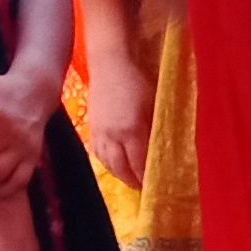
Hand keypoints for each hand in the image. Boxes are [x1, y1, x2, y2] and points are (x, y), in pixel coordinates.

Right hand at [81, 48, 152, 187]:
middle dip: (132, 181)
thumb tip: (159, 149)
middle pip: (121, 168)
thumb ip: (154, 129)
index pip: (139, 164)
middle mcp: (112, 136)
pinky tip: (113, 163)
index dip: (146, 177)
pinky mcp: (91, 126)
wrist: (109, 63)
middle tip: (142, 187)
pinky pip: (97, 152)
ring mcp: (99, 132)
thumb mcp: (153, 104)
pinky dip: (106, 162)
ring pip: (107, 162)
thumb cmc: (136, 80)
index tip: (154, 186)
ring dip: (118, 174)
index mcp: (131, 131)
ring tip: (129, 178)